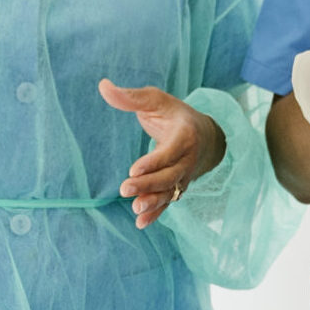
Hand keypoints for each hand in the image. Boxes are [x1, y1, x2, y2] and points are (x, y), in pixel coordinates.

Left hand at [101, 80, 225, 229]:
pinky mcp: (178, 188)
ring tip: (134, 210)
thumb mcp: (156, 100)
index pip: (170, 152)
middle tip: (124, 189)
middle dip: (148, 185)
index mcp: (185, 135)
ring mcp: (185, 176)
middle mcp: (188, 159)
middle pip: (169, 176)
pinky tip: (140, 223)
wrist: (206, 136)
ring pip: (169, 192)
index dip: (153, 162)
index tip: (133, 169)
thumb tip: (103, 86)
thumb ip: (130, 97)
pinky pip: (168, 203)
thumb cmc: (174, 114)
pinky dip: (156, 215)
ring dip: (153, 203)